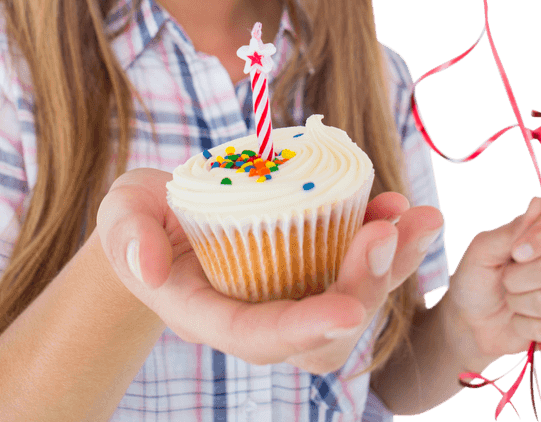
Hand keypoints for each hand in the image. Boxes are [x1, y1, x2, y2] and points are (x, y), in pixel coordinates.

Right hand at [96, 168, 443, 372]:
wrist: (160, 218)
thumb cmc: (137, 220)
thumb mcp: (120, 218)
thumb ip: (128, 239)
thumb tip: (145, 267)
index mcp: (210, 316)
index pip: (262, 335)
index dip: (305, 327)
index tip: (347, 310)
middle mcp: (259, 316)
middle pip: (323, 328)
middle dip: (363, 286)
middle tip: (386, 232)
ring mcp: (289, 292)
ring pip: (352, 297)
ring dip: (392, 263)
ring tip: (419, 218)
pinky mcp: (309, 263)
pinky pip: (354, 261)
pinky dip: (384, 236)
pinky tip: (399, 204)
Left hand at [444, 197, 540, 374]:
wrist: (469, 321)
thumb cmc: (474, 278)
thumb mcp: (482, 250)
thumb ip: (511, 231)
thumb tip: (539, 202)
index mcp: (538, 233)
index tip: (516, 252)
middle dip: (516, 279)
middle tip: (503, 280)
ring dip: (519, 304)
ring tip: (509, 300)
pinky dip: (526, 327)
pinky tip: (519, 321)